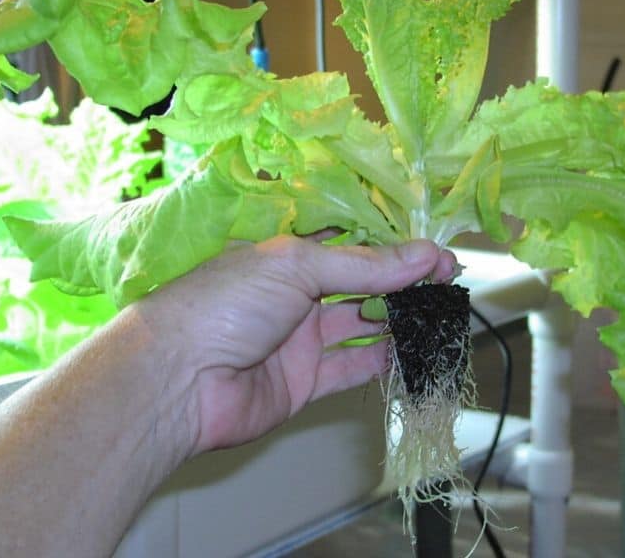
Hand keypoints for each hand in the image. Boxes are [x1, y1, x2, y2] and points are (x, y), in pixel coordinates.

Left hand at [133, 235, 455, 454]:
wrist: (177, 382)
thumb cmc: (226, 304)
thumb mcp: (297, 266)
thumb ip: (365, 264)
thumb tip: (427, 254)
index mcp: (286, 255)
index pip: (351, 243)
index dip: (393, 245)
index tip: (435, 251)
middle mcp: (294, 294)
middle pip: (360, 283)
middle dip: (402, 282)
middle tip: (447, 282)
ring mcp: (299, 339)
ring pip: (360, 326)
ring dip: (398, 320)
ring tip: (439, 314)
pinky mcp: (302, 382)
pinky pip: (351, 368)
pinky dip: (382, 361)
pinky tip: (413, 351)